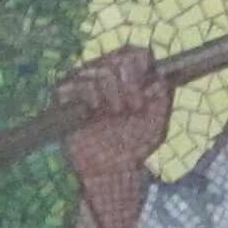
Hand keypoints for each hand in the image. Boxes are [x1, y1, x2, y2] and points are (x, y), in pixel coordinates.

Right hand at [56, 45, 172, 227]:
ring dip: (110, 100)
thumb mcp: (158, 120)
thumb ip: (161, 94)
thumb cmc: (136, 149)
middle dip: (128, 88)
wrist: (110, 173)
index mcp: (128, 75)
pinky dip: (87, 102)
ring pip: (98, 72)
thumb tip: (165, 76)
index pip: (136, 54)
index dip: (142, 72)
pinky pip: (73, 85)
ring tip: (112, 120)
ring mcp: (81, 84)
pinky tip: (91, 118)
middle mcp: (104, 74)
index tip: (146, 95)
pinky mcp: (61, 98)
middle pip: (118, 58)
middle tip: (129, 113)